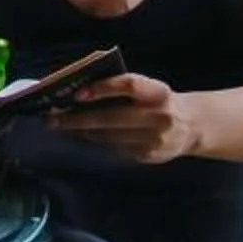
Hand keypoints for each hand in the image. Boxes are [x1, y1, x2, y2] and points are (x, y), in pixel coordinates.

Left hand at [43, 72, 200, 163]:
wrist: (190, 127)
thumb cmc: (159, 101)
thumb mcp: (149, 88)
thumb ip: (123, 88)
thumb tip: (80, 93)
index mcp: (158, 92)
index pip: (129, 85)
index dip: (103, 88)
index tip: (78, 93)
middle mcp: (158, 116)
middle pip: (112, 117)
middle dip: (78, 119)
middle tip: (52, 118)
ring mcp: (153, 140)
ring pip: (108, 136)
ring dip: (81, 131)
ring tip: (60, 126)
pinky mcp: (147, 156)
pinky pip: (114, 148)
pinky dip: (94, 141)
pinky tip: (81, 135)